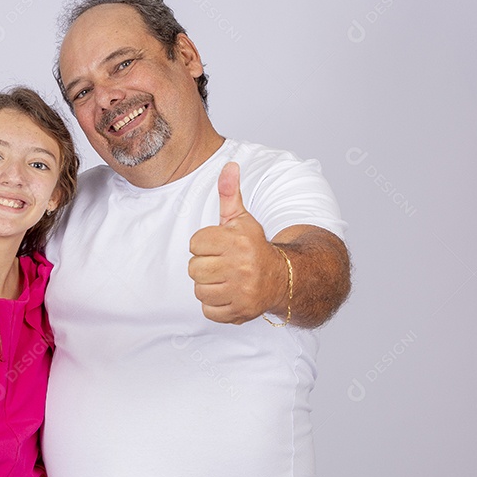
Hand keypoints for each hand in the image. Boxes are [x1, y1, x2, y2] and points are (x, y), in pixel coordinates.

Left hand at [188, 162, 285, 323]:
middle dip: (204, 267)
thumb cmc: (254, 246)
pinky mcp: (240, 311)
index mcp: (237, 240)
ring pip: (200, 290)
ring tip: (225, 280)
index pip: (194, 244)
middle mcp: (241, 265)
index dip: (203, 245)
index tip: (219, 247)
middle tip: (221, 265)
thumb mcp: (242, 219)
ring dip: (208, 287)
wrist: (283, 278)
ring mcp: (241, 290)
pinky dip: (215, 306)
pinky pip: (209, 310)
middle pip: (193, 269)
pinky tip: (228, 294)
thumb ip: (230, 193)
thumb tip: (229, 165)